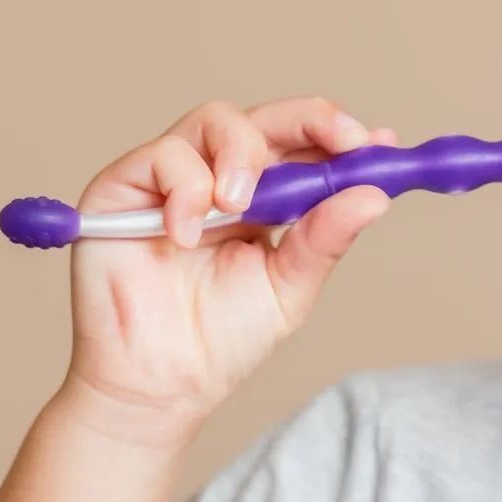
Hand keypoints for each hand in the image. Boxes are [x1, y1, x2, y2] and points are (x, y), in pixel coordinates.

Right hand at [61, 97, 392, 437]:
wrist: (161, 383)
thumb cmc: (219, 339)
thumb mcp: (289, 287)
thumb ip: (325, 239)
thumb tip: (374, 196)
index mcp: (266, 198)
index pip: (304, 145)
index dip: (340, 135)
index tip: (377, 143)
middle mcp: (220, 178)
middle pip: (265, 118)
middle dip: (309, 120)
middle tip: (343, 141)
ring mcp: (171, 178)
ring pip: (215, 120)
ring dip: (242, 155)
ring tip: (241, 208)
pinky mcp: (124, 186)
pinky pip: (163, 156)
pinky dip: (185, 190)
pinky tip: (187, 236)